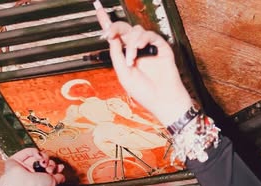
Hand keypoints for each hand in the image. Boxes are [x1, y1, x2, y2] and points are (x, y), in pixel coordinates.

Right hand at [0, 148, 64, 185]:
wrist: (22, 185)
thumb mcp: (52, 183)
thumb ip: (58, 178)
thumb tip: (63, 177)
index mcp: (40, 180)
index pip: (49, 170)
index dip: (55, 167)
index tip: (60, 167)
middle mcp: (32, 173)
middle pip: (45, 162)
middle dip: (50, 163)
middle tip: (50, 169)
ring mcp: (24, 166)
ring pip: (38, 156)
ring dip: (44, 158)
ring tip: (43, 163)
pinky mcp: (17, 159)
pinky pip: (28, 151)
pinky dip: (35, 152)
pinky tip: (38, 156)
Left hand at [94, 1, 191, 126]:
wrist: (162, 100)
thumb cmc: (145, 92)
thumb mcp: (123, 74)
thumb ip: (116, 55)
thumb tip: (112, 37)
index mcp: (126, 56)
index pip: (116, 36)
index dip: (107, 24)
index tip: (98, 10)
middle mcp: (137, 50)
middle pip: (124, 29)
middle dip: (115, 28)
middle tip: (109, 34)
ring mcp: (148, 48)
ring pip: (136, 31)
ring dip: (131, 43)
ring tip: (132, 58)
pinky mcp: (160, 47)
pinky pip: (149, 35)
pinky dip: (142, 39)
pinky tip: (139, 48)